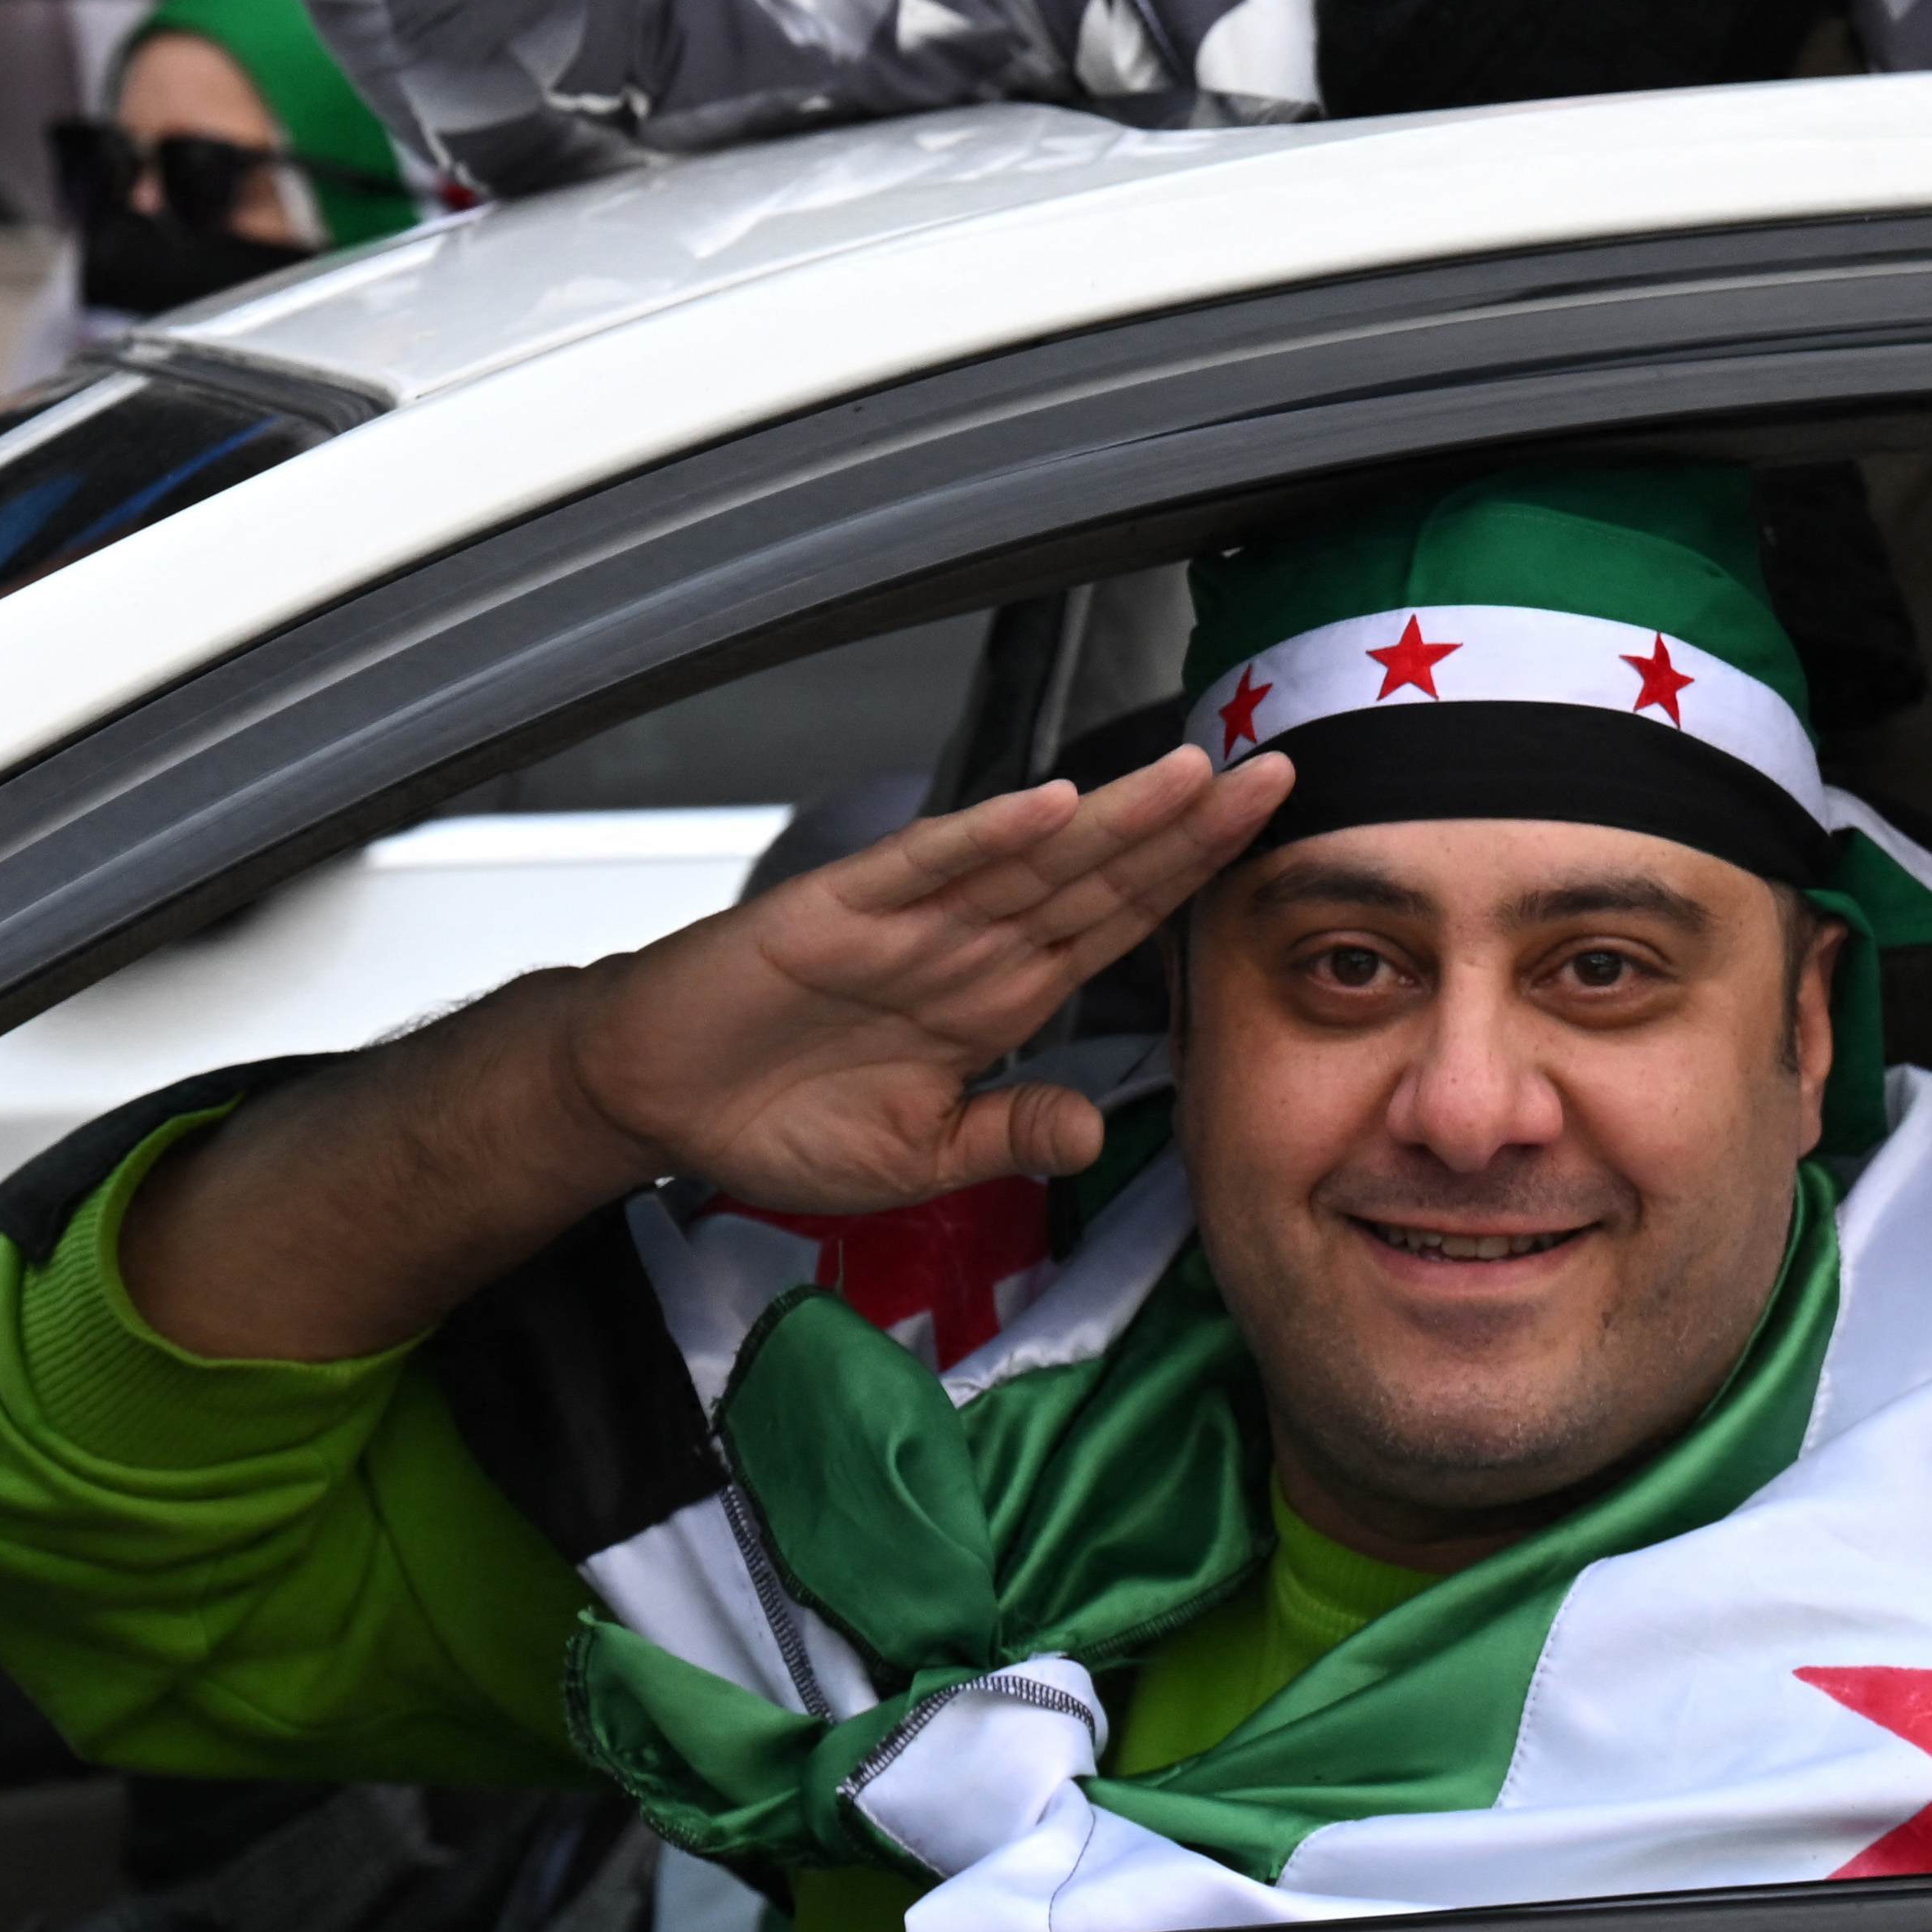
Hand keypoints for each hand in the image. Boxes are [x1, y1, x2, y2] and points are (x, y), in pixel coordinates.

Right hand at [122, 743, 1290, 1364]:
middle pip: (1099, 876)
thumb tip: (1095, 1128)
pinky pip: (925, 869)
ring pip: (1031, 858)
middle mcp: (967, 945)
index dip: (1192, 882)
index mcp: (997, 996)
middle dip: (1187, 828)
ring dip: (1112, 817)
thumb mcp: (915, 1159)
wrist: (655, 1097)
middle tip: (1276, 772)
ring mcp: (907, 922)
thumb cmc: (773, 1114)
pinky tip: (1047, 807)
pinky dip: (984, 836)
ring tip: (1192, 772)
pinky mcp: (838, 911)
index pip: (1118, 926)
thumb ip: (1007, 1136)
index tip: (1271, 841)